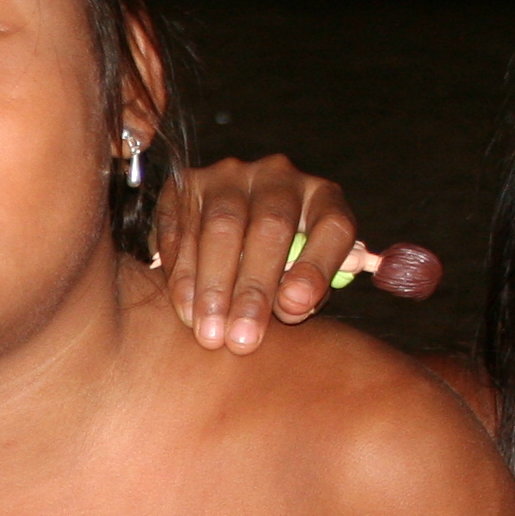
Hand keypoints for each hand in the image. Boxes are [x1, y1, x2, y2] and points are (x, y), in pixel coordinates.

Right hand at [156, 154, 353, 352]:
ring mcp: (230, 176)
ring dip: (215, 286)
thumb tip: (291, 306)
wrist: (226, 236)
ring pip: (223, 227)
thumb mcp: (301, 279)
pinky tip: (185, 310)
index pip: (332, 226)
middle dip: (255, 289)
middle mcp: (279, 176)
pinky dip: (183, 274)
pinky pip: (183, 228)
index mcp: (322, 198)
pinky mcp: (187, 185)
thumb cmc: (276, 270)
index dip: (317, 267)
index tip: (296, 308)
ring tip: (210, 333)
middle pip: (271, 226)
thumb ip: (304, 295)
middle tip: (242, 339)